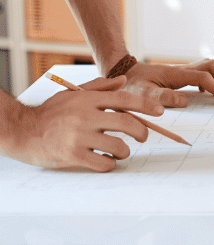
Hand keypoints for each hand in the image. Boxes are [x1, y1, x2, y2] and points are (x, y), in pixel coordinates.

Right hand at [8, 76, 163, 171]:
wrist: (22, 131)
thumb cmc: (50, 112)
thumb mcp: (73, 93)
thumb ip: (99, 87)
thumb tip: (123, 81)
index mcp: (89, 100)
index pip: (125, 100)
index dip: (146, 106)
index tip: (159, 112)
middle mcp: (86, 116)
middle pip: (126, 123)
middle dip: (141, 132)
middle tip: (143, 137)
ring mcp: (79, 137)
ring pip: (117, 145)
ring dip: (125, 150)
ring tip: (121, 150)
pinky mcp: (72, 156)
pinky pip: (102, 163)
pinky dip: (109, 163)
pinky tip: (106, 160)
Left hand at [120, 59, 213, 107]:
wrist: (123, 72)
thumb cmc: (131, 85)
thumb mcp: (142, 94)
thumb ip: (162, 98)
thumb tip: (185, 101)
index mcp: (176, 75)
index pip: (204, 78)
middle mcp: (182, 69)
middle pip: (212, 66)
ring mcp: (181, 70)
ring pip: (208, 66)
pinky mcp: (179, 74)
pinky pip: (201, 71)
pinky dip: (209, 80)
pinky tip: (203, 92)